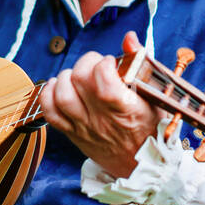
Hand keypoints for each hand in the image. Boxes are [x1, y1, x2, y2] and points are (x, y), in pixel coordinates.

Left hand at [38, 31, 160, 177]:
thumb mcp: (155, 96)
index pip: (104, 81)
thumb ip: (140, 63)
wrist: (142, 167)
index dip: (104, 64)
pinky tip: (59, 87)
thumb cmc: (151, 129)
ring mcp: (85, 127)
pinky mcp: (73, 134)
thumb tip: (128, 37)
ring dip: (66, 77)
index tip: (112, 62)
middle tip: (96, 65)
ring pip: (61, 96)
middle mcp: (103, 119)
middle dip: (86, 63)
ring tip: (78, 76)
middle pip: (79, 81)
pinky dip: (48, 96)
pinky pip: (50, 114)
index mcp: (127, 109)